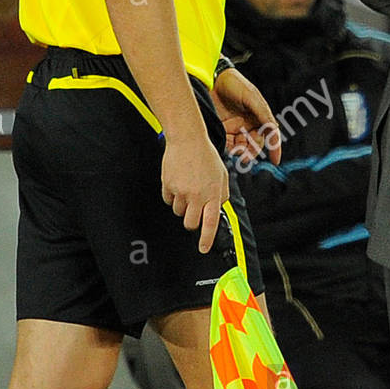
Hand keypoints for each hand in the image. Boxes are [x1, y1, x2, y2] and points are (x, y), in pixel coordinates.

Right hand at [162, 133, 228, 254]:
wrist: (187, 139)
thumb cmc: (206, 157)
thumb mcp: (222, 176)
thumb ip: (221, 195)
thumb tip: (217, 210)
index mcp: (212, 194)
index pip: (210, 223)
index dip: (206, 239)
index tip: (203, 249)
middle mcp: (196, 195)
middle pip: (190, 223)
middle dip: (192, 223)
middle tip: (194, 212)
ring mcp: (180, 191)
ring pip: (178, 212)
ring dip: (183, 206)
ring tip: (188, 189)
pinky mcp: (167, 185)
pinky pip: (168, 200)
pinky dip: (172, 196)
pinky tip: (178, 183)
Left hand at [211, 66, 280, 167]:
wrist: (211, 78)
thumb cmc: (234, 83)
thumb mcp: (251, 96)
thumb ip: (263, 113)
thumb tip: (274, 129)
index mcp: (259, 116)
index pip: (270, 134)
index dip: (275, 147)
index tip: (275, 160)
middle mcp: (248, 123)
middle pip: (255, 144)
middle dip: (253, 151)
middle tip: (247, 156)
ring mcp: (235, 127)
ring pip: (242, 146)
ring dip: (241, 152)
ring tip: (237, 152)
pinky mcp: (222, 129)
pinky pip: (228, 144)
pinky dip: (229, 148)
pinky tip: (228, 147)